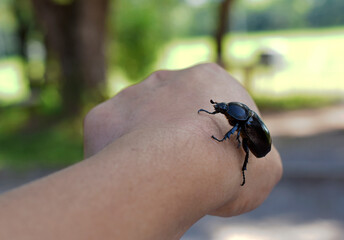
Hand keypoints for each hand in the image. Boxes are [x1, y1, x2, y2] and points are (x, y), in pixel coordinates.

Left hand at [84, 63, 281, 216]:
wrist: (184, 165)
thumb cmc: (232, 164)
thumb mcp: (265, 165)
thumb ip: (252, 156)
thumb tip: (242, 163)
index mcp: (208, 79)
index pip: (208, 104)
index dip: (210, 133)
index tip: (208, 158)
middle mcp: (167, 79)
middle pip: (170, 109)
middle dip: (174, 135)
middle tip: (177, 165)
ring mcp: (132, 94)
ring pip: (137, 120)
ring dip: (143, 141)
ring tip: (151, 171)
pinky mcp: (104, 115)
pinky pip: (109, 134)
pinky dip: (115, 152)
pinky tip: (128, 171)